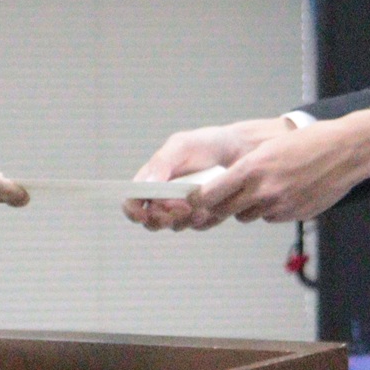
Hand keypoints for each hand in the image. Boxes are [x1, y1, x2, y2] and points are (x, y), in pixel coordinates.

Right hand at [124, 117, 292, 230]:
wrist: (238, 150)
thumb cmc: (206, 144)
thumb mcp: (182, 146)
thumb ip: (162, 163)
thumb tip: (146, 185)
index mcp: (151, 179)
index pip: (131, 202)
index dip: (133, 212)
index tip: (145, 215)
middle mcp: (162, 196)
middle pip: (151, 221)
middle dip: (162, 218)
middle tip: (182, 207)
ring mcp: (181, 208)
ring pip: (174, 226)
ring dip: (184, 219)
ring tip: (200, 206)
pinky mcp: (200, 214)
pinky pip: (196, 225)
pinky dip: (202, 219)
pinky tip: (211, 207)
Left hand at [183, 109, 369, 226]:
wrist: (345, 151)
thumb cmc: (308, 142)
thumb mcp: (270, 146)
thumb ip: (247, 167)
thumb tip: (226, 184)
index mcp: (252, 168)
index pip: (211, 193)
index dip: (198, 199)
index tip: (193, 199)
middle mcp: (263, 190)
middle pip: (224, 210)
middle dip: (218, 207)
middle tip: (217, 201)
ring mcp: (279, 205)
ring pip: (247, 216)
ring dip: (247, 208)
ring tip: (262, 190)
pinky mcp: (294, 215)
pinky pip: (270, 218)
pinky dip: (271, 211)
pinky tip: (284, 194)